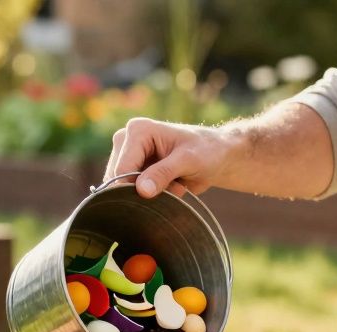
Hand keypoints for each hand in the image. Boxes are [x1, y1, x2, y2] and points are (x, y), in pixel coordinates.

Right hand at [104, 117, 239, 198]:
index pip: (122, 169)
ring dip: (152, 194)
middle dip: (147, 191)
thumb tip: (141, 190)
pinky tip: (170, 186)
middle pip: (121, 181)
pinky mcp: (132, 169)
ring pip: (126, 190)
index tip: (171, 187)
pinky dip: (152, 196)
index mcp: (137, 130)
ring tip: (175, 184)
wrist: (215, 156)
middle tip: (176, 184)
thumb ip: (164, 173)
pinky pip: (132, 192)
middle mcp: (126, 140)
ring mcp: (128, 156)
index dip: (139, 188)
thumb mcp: (188, 161)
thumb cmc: (206, 151)